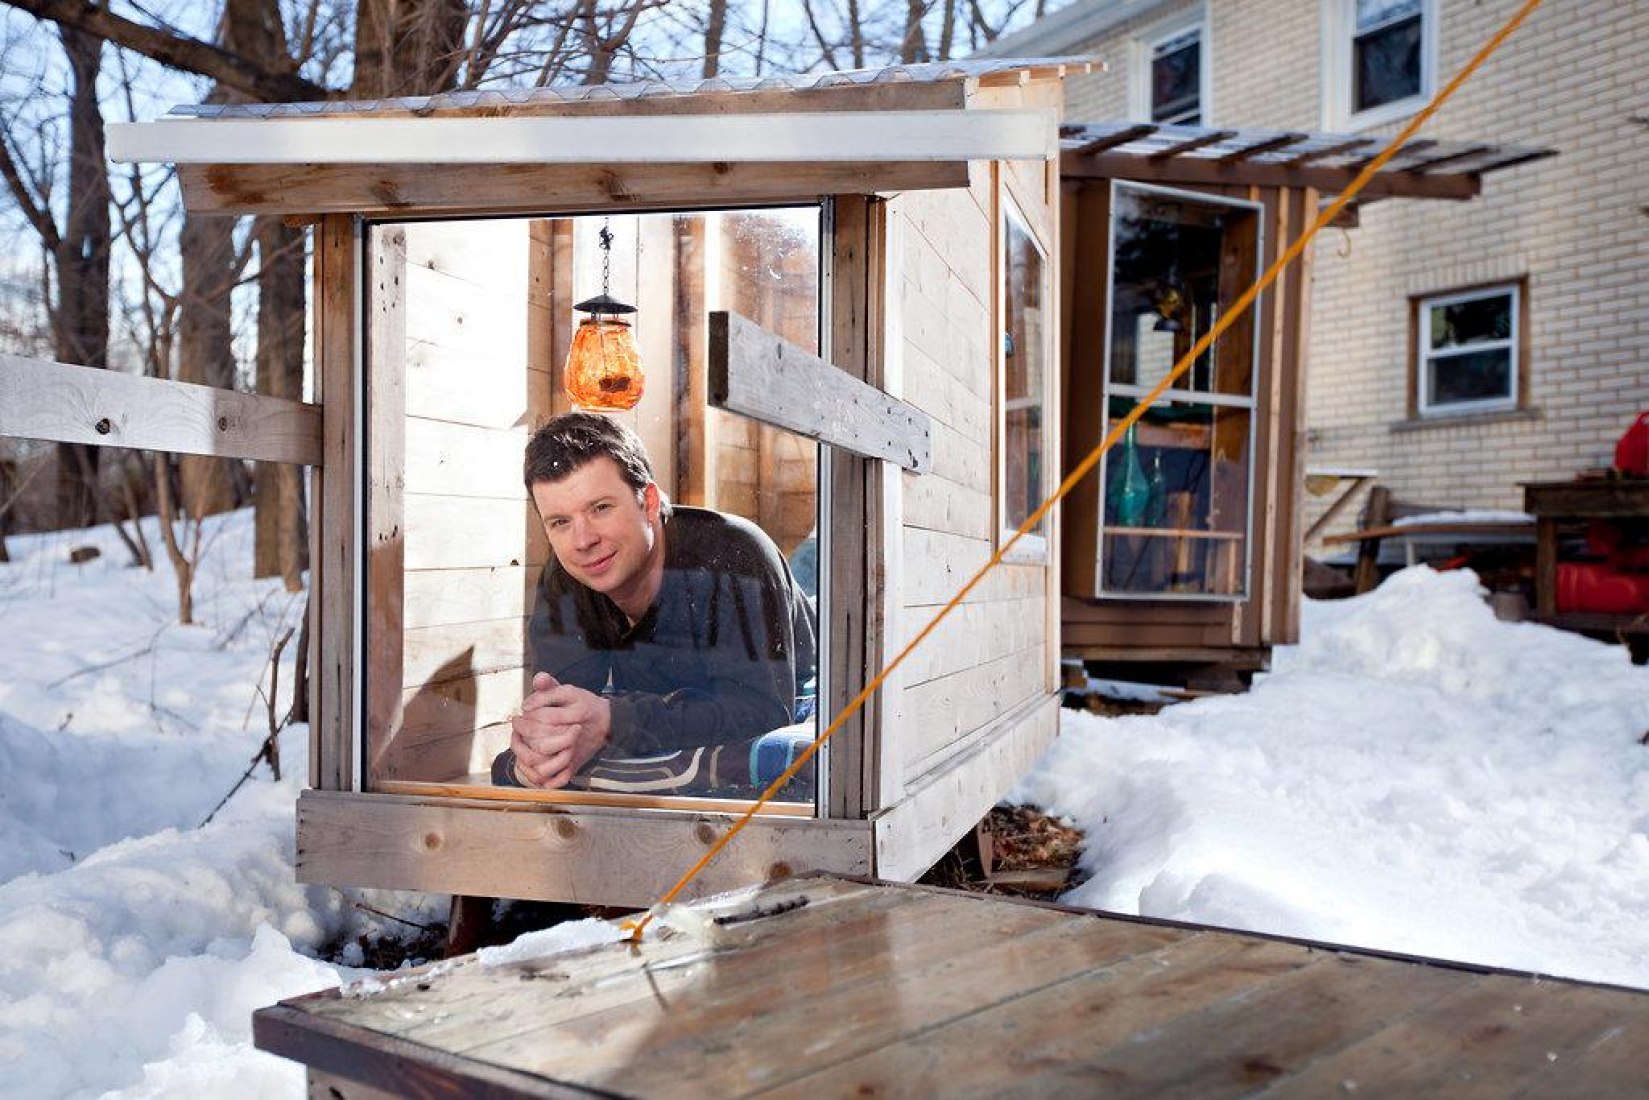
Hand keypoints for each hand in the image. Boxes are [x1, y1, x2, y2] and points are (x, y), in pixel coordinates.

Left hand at [509, 671, 611, 788]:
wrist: (606, 723)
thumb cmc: (583, 705)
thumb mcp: (568, 690)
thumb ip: (551, 684)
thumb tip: (537, 679)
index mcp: (578, 713)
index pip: (544, 717)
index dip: (528, 713)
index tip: (523, 709)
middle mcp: (576, 737)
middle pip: (541, 744)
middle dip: (524, 733)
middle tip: (517, 725)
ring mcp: (574, 754)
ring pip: (545, 765)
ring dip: (527, 757)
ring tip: (520, 744)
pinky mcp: (574, 766)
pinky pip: (556, 780)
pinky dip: (541, 778)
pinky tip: (531, 765)